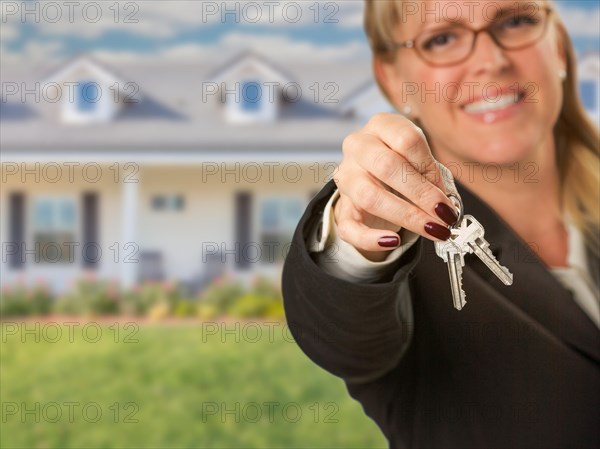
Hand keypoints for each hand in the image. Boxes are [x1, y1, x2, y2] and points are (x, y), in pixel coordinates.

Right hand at [333, 113, 458, 261]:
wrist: (373, 179)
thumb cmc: (402, 166)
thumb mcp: (418, 160)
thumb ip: (432, 176)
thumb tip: (447, 206)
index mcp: (380, 126)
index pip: (406, 140)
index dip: (429, 167)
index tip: (445, 191)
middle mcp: (358, 147)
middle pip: (386, 166)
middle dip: (421, 193)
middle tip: (445, 214)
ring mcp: (346, 177)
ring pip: (369, 196)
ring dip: (406, 216)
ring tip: (432, 229)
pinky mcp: (341, 208)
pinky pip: (350, 227)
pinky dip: (371, 238)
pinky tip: (393, 241)